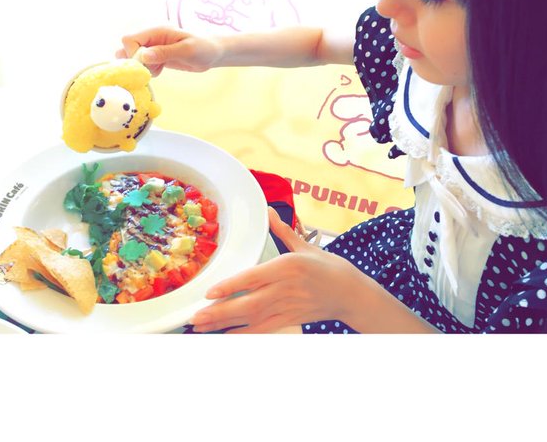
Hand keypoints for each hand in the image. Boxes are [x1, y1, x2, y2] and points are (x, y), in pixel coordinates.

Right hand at [115, 26, 222, 76]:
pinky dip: (148, 70)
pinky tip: (161, 70)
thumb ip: (165, 52)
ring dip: (142, 67)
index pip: (129, 39)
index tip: (146, 63)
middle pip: (127, 48)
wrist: (213, 53)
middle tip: (152, 68)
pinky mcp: (157, 57)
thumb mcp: (186, 50)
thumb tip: (143, 56)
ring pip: (133, 58)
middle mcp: (152, 38)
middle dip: (135, 62)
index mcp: (157, 31)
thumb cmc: (203, 48)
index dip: (133, 53)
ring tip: (158, 69)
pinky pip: (143, 64)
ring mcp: (153, 47)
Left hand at [189, 208, 363, 332]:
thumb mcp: (305, 246)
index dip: (230, 286)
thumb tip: (269, 211)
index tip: (210, 292)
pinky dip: (243, 334)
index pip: (253, 277)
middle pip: (248, 303)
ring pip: (252, 318)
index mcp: (288, 265)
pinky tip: (224, 336)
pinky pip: (263, 329)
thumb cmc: (329, 267)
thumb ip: (283, 230)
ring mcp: (287, 306)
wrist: (351, 294)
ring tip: (201, 326)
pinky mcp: (290, 319)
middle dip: (220, 312)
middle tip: (195, 316)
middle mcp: (285, 288)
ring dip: (225, 324)